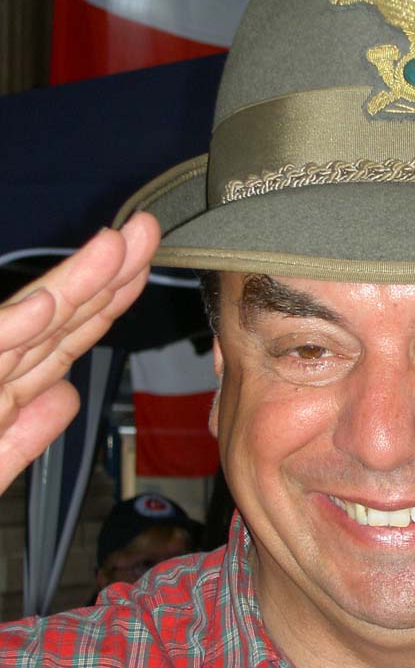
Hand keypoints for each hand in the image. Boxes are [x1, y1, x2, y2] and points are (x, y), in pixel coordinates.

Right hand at [0, 213, 160, 494]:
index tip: (145, 266)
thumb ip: (21, 437)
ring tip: (113, 246)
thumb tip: (65, 394)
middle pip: (53, 321)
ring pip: (22, 329)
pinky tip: (44, 308)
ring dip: (69, 286)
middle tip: (148, 230)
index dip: (107, 302)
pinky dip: (8, 333)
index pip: (61, 341)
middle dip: (104, 274)